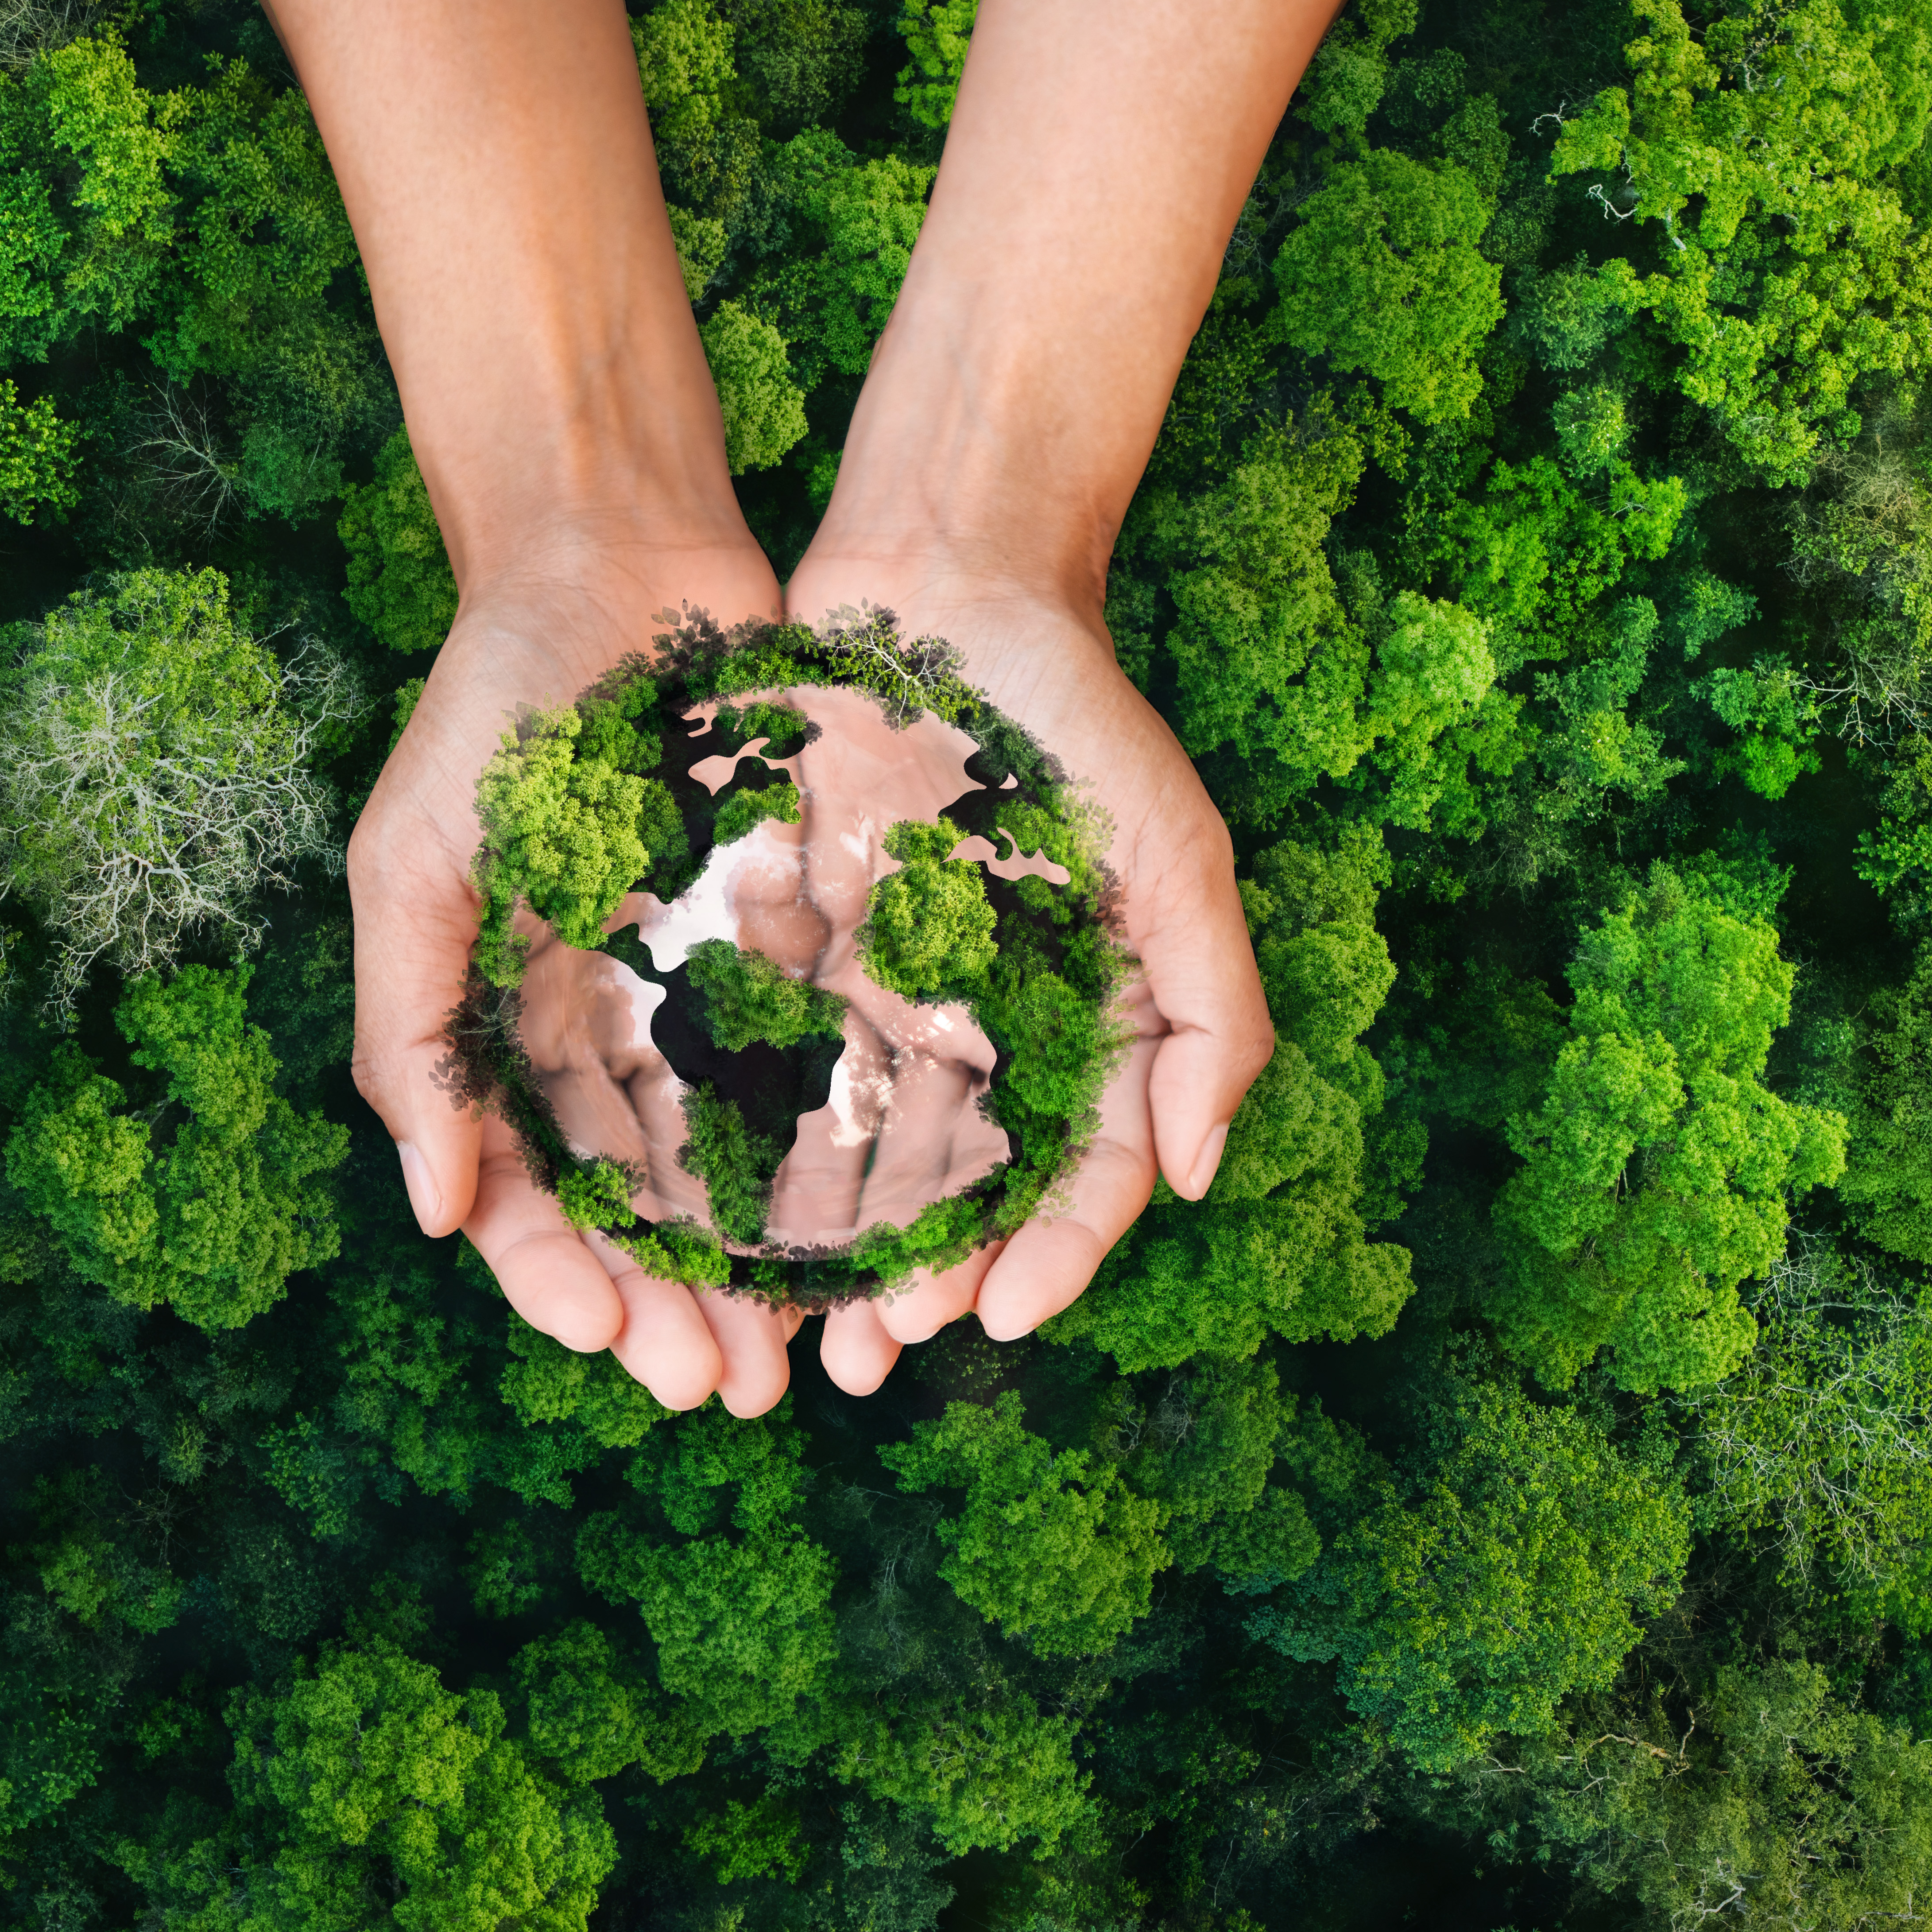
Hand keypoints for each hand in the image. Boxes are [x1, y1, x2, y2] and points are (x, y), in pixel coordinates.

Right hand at [347, 542, 813, 1416]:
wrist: (613, 556)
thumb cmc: (491, 706)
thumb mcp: (414, 857)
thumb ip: (409, 1027)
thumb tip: (433, 1214)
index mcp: (503, 1029)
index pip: (522, 1197)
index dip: (559, 1281)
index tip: (615, 1340)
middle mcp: (603, 1031)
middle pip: (636, 1216)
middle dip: (680, 1314)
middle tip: (734, 1393)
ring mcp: (698, 991)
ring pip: (732, 1173)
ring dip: (764, 1276)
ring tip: (812, 1360)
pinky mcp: (790, 937)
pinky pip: (817, 1071)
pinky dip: (841, 1159)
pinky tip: (885, 1229)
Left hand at [782, 554, 1272, 1394]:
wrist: (942, 583)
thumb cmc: (1077, 717)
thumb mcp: (1179, 854)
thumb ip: (1213, 1009)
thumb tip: (1199, 1175)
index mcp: (1081, 1026)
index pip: (1078, 1180)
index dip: (1052, 1259)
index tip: (1002, 1315)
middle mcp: (981, 1032)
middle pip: (962, 1199)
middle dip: (925, 1287)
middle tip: (882, 1348)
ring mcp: (880, 997)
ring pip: (858, 1165)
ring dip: (832, 1263)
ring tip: (800, 1336)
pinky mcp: (785, 951)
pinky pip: (763, 1075)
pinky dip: (748, 1158)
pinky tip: (718, 1224)